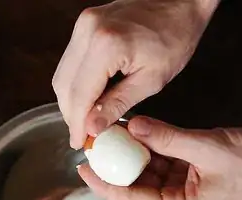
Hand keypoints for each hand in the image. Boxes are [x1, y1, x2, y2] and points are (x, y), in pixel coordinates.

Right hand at [52, 0, 220, 148]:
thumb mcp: (151, 79)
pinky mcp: (83, 26)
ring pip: (62, 75)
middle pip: (64, 86)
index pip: (79, 95)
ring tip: (86, 119)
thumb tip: (92, 128)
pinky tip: (89, 98)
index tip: (79, 142)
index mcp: (106, 45)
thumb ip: (117, 104)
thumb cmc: (174, 36)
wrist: (179, 0)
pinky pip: (69, 63)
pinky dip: (75, 85)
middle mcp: (87, 31)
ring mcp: (82, 26)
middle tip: (83, 134)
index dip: (76, 124)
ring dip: (70, 101)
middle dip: (71, 115)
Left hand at [78, 116, 241, 199]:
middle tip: (95, 146)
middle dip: (116, 165)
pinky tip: (136, 132)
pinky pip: (161, 162)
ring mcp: (182, 190)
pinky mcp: (189, 176)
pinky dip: (150, 147)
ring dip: (132, 154)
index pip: (131, 199)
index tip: (83, 169)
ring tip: (112, 135)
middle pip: (135, 186)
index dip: (104, 184)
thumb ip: (168, 138)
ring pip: (147, 172)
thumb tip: (134, 127)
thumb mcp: (209, 149)